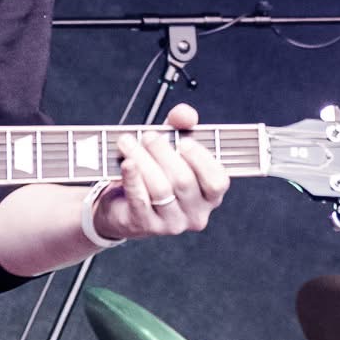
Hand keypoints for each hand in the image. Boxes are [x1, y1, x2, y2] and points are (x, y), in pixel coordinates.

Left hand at [90, 103, 229, 240]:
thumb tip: (184, 114)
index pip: (217, 182)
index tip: (183, 141)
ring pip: (161, 189)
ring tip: (128, 143)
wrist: (122, 206)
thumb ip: (181, 126)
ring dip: (143, 160)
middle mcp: (196, 214)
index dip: (201, 159)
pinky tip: (126, 163)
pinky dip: (133, 178)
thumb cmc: (154, 174)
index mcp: (210, 196)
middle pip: (184, 181)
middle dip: (163, 153)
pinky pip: (140, 200)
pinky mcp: (146, 226)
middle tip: (147, 136)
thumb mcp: (171, 147)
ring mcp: (171, 223)